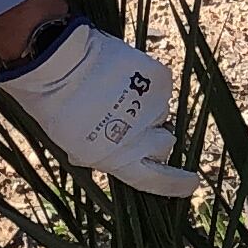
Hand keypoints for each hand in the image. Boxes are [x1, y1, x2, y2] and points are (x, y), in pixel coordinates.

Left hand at [0, 22, 199, 197]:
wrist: (61, 63)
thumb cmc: (55, 105)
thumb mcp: (71, 141)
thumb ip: (95, 152)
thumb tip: (98, 156)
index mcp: (119, 158)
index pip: (154, 179)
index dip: (175, 184)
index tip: (192, 185)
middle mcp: (143, 137)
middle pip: (164, 145)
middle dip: (153, 137)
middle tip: (131, 122)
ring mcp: (153, 107)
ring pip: (160, 113)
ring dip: (146, 108)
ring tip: (118, 93)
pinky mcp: (159, 80)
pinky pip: (159, 87)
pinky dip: (146, 84)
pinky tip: (123, 76)